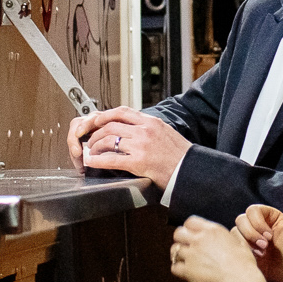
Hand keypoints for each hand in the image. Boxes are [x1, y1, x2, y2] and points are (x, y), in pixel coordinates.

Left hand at [68, 108, 190, 188]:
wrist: (190, 170)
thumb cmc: (181, 155)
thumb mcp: (166, 132)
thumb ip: (149, 128)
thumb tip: (134, 127)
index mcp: (151, 122)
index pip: (122, 111)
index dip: (106, 115)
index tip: (98, 120)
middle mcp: (144, 131)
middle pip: (111, 125)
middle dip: (96, 132)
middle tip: (91, 139)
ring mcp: (141, 145)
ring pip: (109, 139)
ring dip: (96, 146)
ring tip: (92, 151)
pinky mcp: (138, 162)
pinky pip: (111, 159)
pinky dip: (98, 160)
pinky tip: (92, 162)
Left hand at [169, 215, 255, 281]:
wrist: (239, 279)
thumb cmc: (243, 264)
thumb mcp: (241, 243)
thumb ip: (232, 237)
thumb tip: (233, 235)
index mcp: (212, 231)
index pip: (190, 221)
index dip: (189, 228)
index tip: (191, 233)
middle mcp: (199, 240)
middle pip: (178, 233)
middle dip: (180, 239)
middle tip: (185, 245)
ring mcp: (191, 255)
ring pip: (174, 250)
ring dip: (178, 254)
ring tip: (184, 259)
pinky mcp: (188, 270)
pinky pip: (174, 267)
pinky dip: (178, 269)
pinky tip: (184, 271)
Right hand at [234, 179, 282, 281]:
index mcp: (267, 215)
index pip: (252, 210)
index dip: (258, 223)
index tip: (270, 236)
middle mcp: (256, 224)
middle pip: (241, 219)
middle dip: (252, 233)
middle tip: (266, 245)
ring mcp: (248, 236)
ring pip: (235, 230)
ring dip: (248, 242)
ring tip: (261, 252)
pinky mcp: (242, 248)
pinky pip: (232, 242)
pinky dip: (243, 249)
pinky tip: (255, 256)